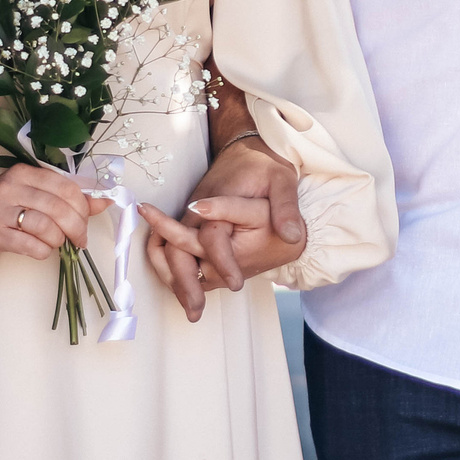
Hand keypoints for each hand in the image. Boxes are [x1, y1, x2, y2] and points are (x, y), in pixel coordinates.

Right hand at [0, 164, 108, 260]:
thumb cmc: (4, 204)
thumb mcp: (34, 192)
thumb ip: (67, 197)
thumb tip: (105, 202)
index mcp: (25, 173)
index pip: (64, 187)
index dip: (83, 206)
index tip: (86, 219)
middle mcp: (12, 188)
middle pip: (57, 208)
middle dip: (76, 227)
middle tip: (80, 238)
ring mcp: (1, 211)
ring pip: (45, 226)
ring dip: (59, 239)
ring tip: (58, 243)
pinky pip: (31, 245)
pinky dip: (44, 250)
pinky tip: (43, 249)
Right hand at [143, 136, 305, 318]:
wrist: (243, 147)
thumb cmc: (263, 164)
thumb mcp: (282, 179)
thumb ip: (285, 206)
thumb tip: (290, 236)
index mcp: (215, 200)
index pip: (212, 237)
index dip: (223, 261)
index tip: (236, 284)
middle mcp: (195, 213)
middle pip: (177, 250)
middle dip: (184, 281)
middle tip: (196, 311)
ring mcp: (190, 219)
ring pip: (169, 253)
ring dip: (175, 281)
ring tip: (193, 312)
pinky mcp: (190, 224)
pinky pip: (173, 250)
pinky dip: (175, 272)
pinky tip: (191, 294)